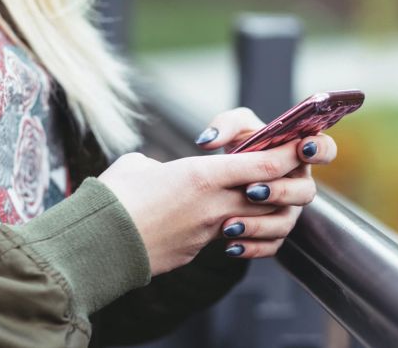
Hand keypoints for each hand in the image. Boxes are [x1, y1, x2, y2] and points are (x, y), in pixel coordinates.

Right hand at [99, 140, 300, 275]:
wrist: (97, 245)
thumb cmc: (113, 197)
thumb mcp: (139, 165)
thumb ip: (163, 165)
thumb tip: (162, 172)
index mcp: (202, 176)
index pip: (263, 165)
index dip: (288, 154)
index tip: (300, 145)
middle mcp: (213, 205)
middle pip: (269, 194)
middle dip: (282, 183)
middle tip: (282, 172)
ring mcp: (207, 233)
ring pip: (254, 220)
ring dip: (260, 211)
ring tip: (251, 200)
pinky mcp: (196, 252)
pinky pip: (228, 239)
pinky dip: (233, 231)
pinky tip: (222, 224)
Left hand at [194, 107, 337, 258]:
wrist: (223, 179)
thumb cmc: (239, 146)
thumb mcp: (233, 128)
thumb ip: (225, 125)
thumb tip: (208, 141)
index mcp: (298, 154)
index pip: (325, 150)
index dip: (320, 150)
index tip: (302, 148)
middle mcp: (298, 184)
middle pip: (306, 192)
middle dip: (280, 192)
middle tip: (251, 190)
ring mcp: (288, 211)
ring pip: (285, 223)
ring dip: (259, 224)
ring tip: (230, 224)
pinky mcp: (274, 233)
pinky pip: (270, 246)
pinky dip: (251, 247)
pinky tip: (230, 245)